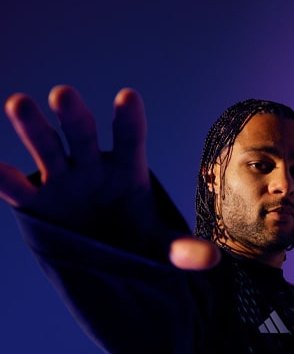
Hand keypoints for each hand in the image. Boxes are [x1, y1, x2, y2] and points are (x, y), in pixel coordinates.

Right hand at [0, 86, 219, 269]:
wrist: (105, 256)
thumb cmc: (135, 239)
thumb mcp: (160, 247)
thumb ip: (181, 249)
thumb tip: (212, 258)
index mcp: (127, 169)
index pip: (130, 140)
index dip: (128, 121)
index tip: (127, 98)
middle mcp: (92, 165)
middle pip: (82, 135)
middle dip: (73, 116)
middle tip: (63, 96)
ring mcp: (61, 179)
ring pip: (46, 148)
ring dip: (32, 126)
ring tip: (18, 103)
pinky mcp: (36, 202)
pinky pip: (17, 188)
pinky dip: (3, 177)